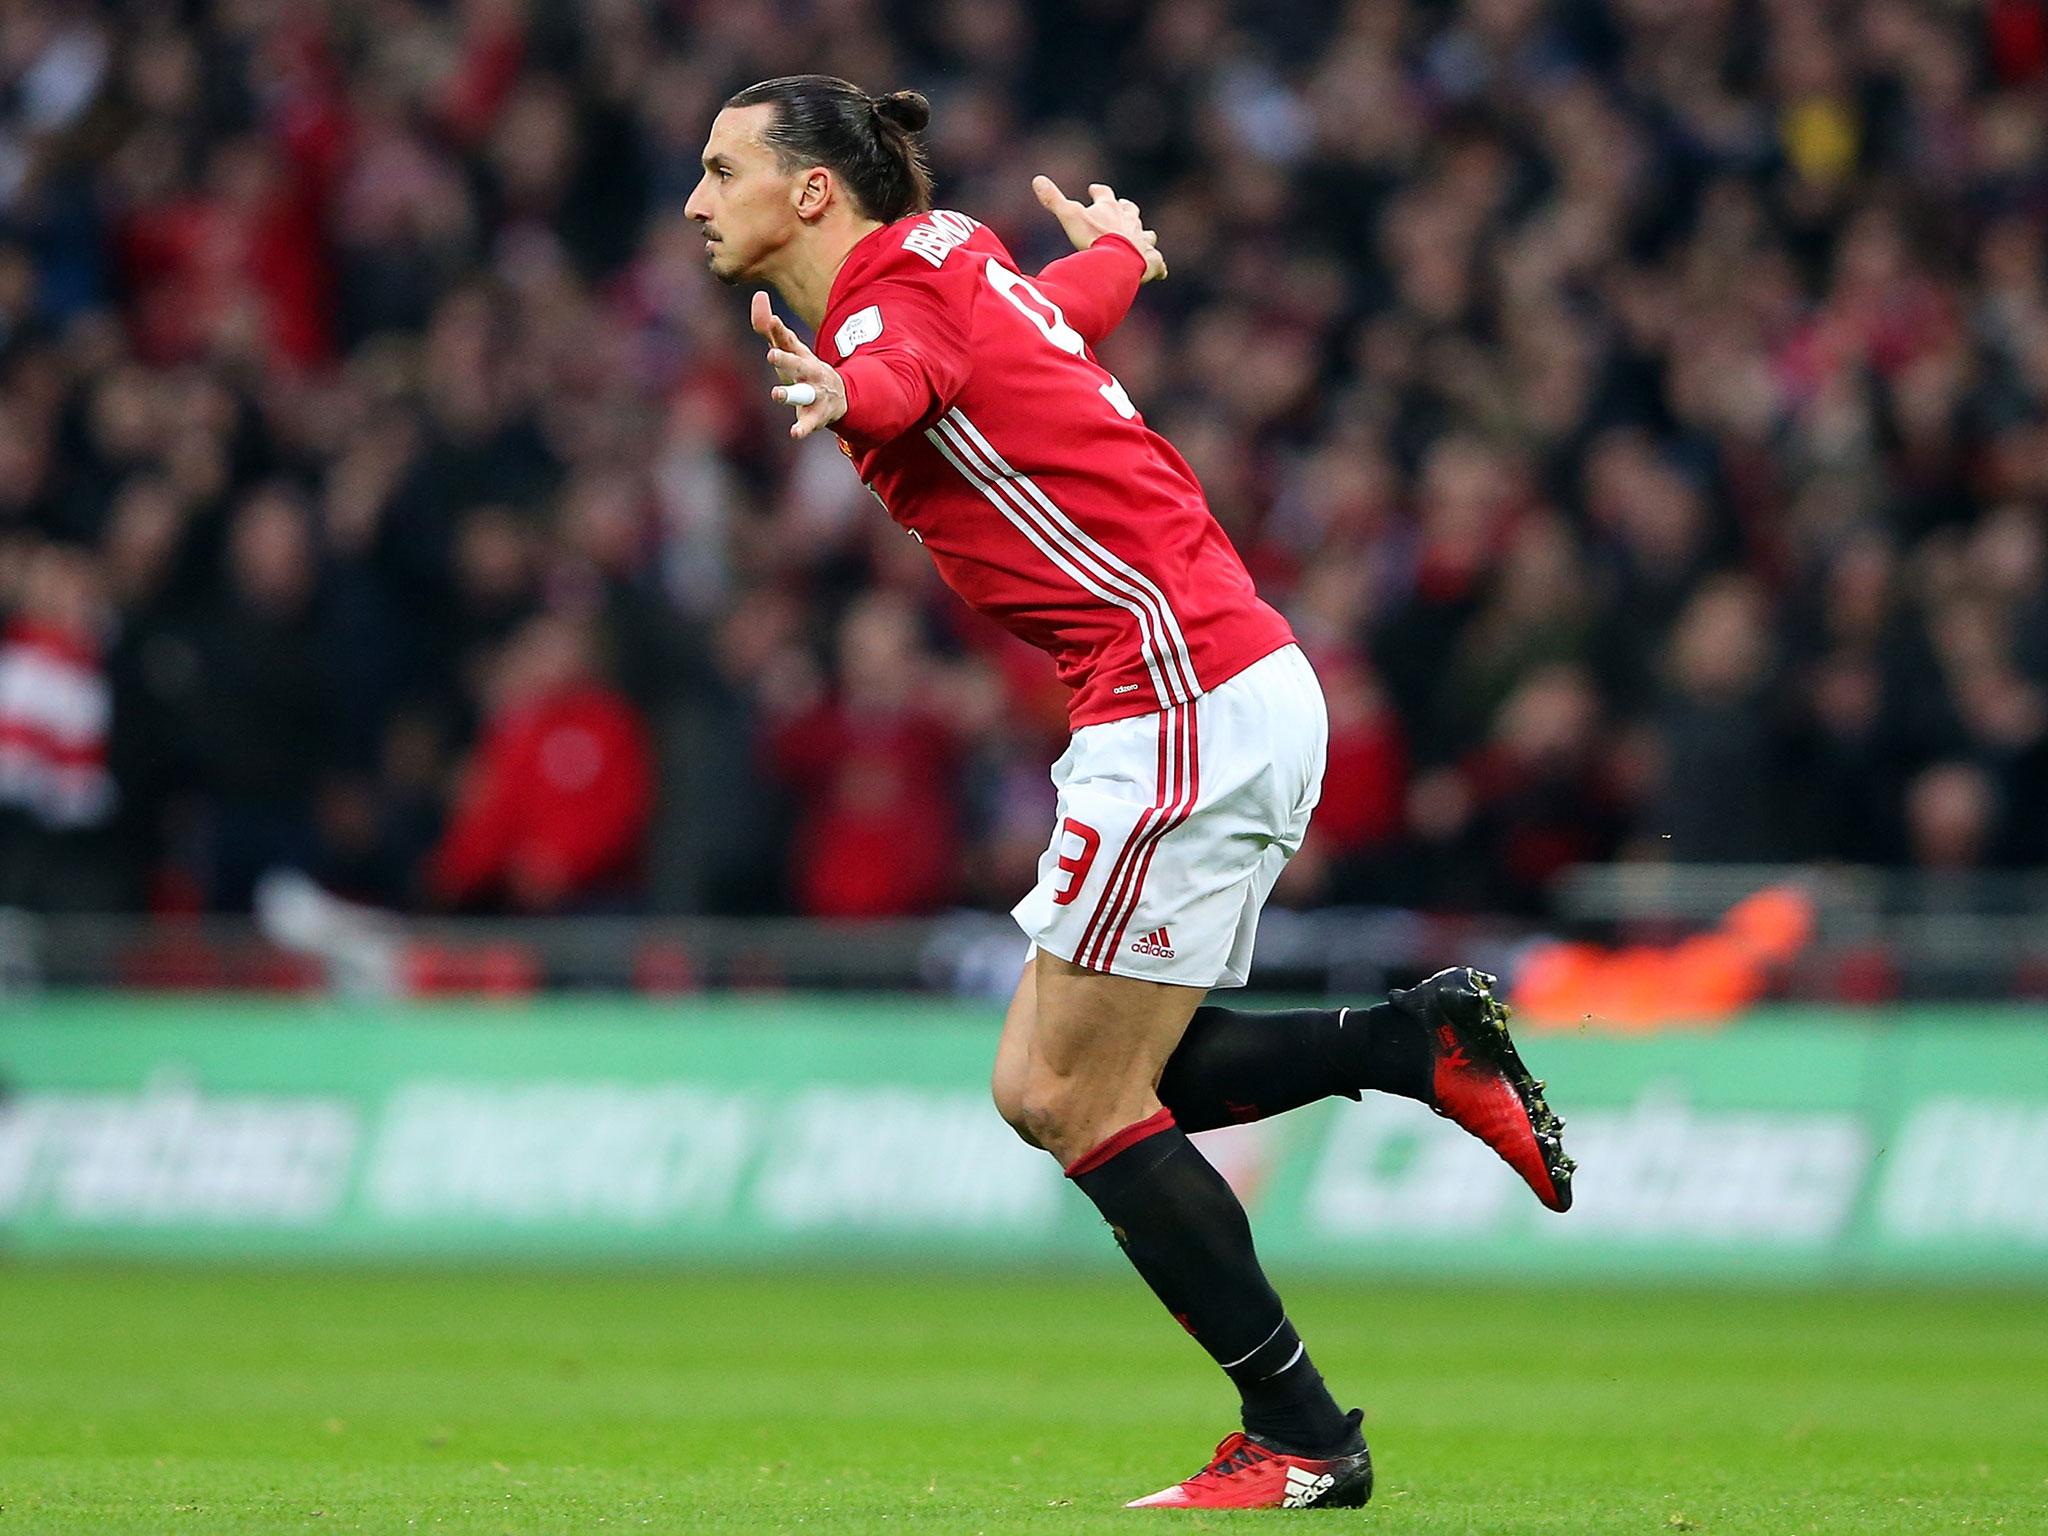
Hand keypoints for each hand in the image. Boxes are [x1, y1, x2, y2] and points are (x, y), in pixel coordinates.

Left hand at [751, 291, 846, 439]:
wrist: (840, 396)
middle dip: (785, 361)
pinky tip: (794, 433)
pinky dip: (802, 428)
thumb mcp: (790, 349)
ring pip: (803, 394)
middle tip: (771, 355)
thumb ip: (771, 328)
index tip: (772, 321)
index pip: (788, 342)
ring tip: (776, 394)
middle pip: (796, 365)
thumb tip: (758, 295)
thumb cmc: (805, 369)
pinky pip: (808, 423)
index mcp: (800, 356)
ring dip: (790, 394)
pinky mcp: (816, 416)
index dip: (779, 332)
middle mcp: (809, 373)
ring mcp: (814, 394)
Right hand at [1032, 175, 1167, 281]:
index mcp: (1111, 209)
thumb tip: (1037, 179)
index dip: (1099, 191)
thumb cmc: (1093, 238)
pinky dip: (1159, 267)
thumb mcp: (1069, 216)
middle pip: (1131, 211)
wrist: (1116, 260)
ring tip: (1144, 238)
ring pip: (1148, 235)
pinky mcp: (1151, 261)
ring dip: (1145, 236)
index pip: (1105, 194)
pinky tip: (1161, 271)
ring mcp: (1142, 241)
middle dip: (1127, 210)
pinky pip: (1158, 263)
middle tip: (1124, 208)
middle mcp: (1130, 222)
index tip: (1094, 189)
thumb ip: (1054, 200)